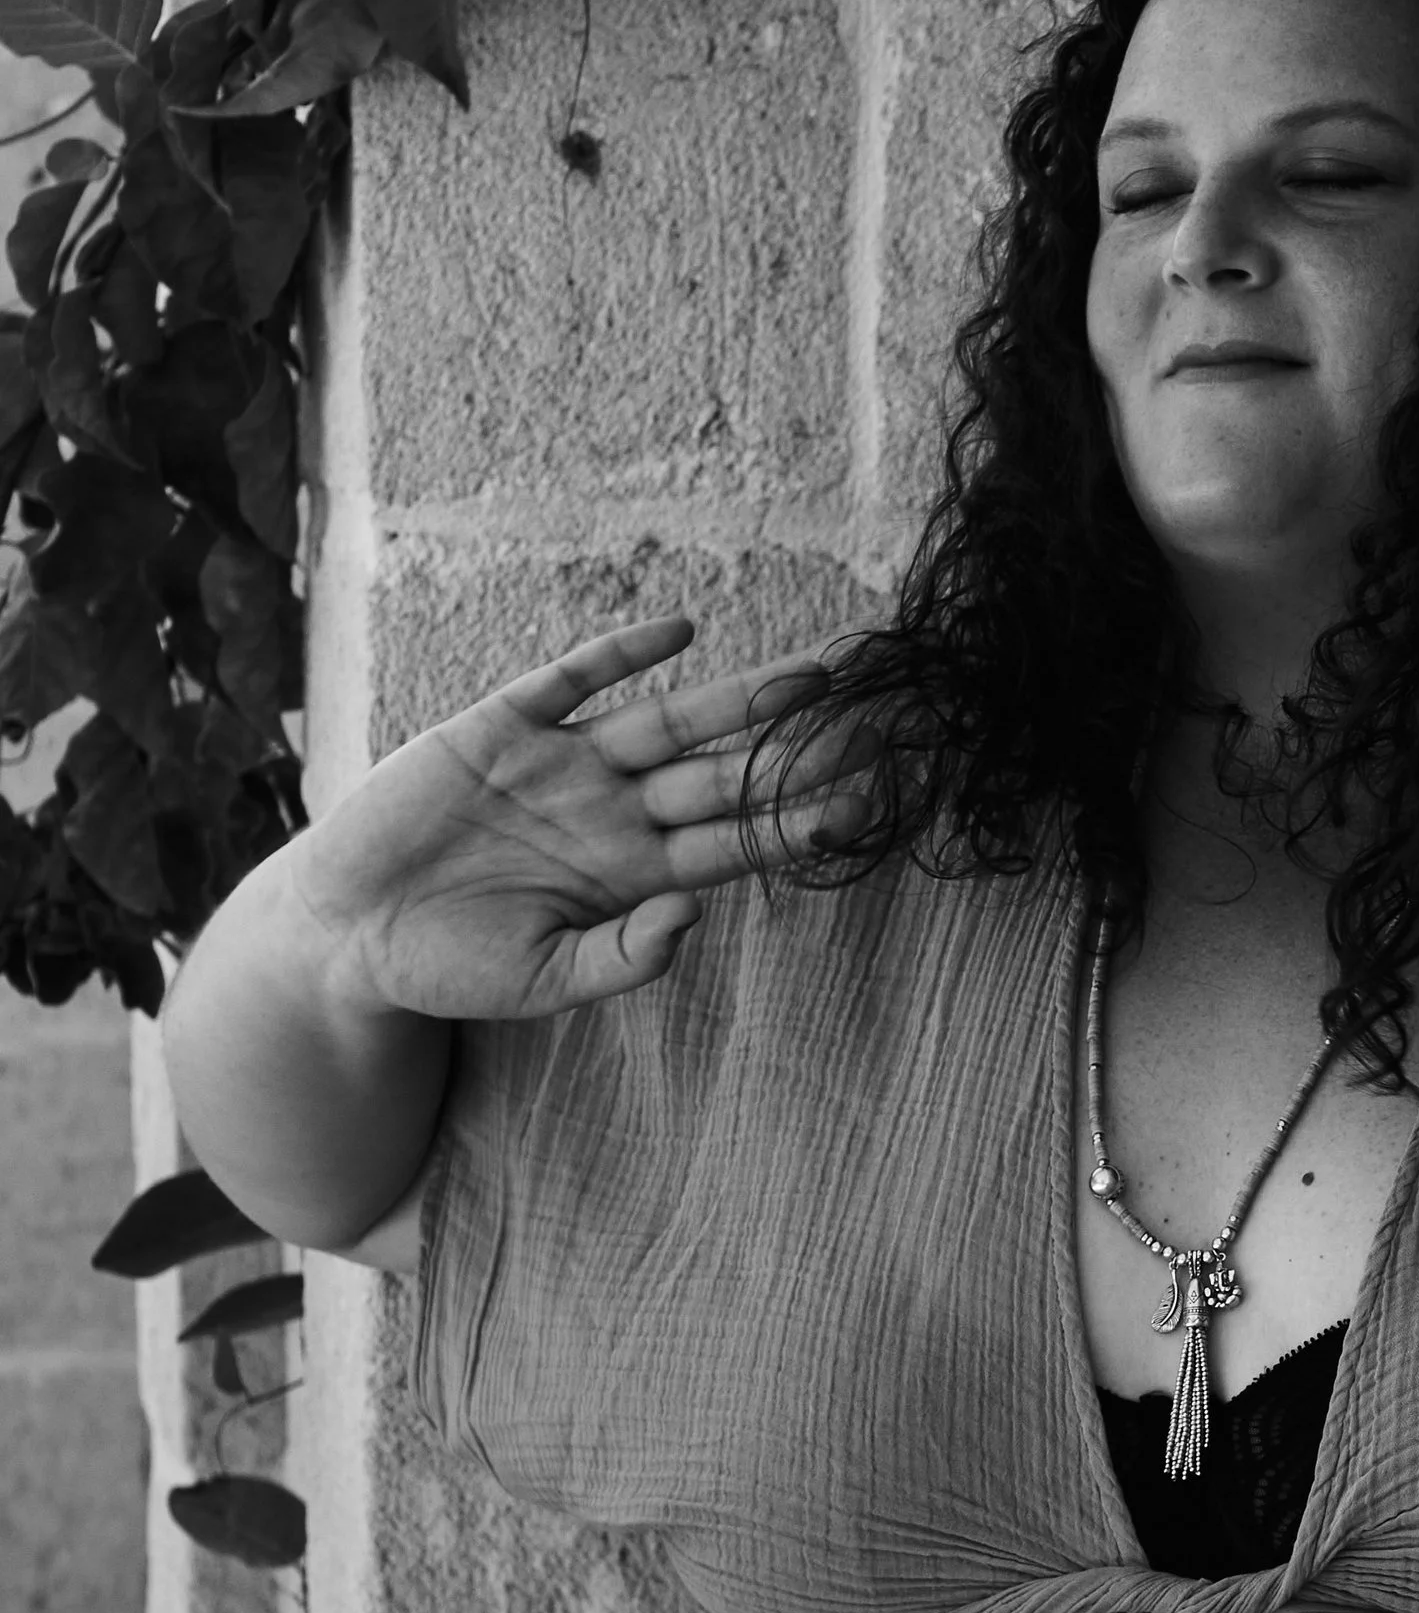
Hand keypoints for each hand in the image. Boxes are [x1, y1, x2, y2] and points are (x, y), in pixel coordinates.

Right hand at [278, 615, 873, 1024]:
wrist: (347, 932)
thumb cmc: (450, 968)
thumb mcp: (544, 982)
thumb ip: (624, 958)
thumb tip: (693, 918)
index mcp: (633, 874)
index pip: (736, 842)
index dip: (799, 822)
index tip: (868, 806)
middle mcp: (612, 809)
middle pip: (723, 772)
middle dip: (798, 752)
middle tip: (877, 724)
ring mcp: (562, 763)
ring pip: (670, 719)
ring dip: (741, 697)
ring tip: (816, 672)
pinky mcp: (501, 726)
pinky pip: (573, 677)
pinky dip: (622, 652)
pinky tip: (681, 630)